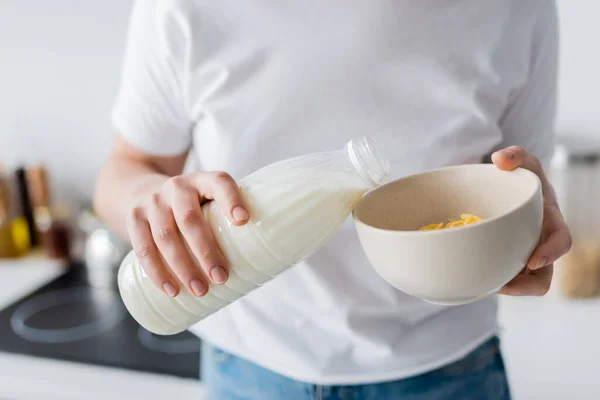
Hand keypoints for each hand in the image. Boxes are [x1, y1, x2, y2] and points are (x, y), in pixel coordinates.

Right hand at [126, 172, 248, 296]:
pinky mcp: (134, 218)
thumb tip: (259, 261)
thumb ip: (226, 220)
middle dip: (206, 251)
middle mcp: (176, 187)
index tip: (243, 220)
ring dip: (183, 267)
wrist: (141, 189)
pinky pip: (143, 247)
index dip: (231, 199)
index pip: (219, 182)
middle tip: (221, 277)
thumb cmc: (190, 205)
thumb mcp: (206, 199)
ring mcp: (152, 202)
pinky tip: (171, 290)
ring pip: (165, 236)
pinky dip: (156, 272)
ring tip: (200, 290)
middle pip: (189, 218)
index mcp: (202, 180)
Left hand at [491, 146, 571, 295]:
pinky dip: (491, 279)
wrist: (509, 191)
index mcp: (550, 222)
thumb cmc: (520, 177)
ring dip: (507, 287)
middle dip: (526, 284)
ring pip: (523, 284)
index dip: (550, 253)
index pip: (561, 241)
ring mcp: (525, 256)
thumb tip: (499, 159)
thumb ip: (515, 155)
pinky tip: (472, 275)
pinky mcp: (508, 262)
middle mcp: (540, 243)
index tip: (533, 261)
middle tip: (503, 285)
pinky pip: (503, 278)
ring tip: (485, 284)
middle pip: (543, 276)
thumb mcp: (521, 161)